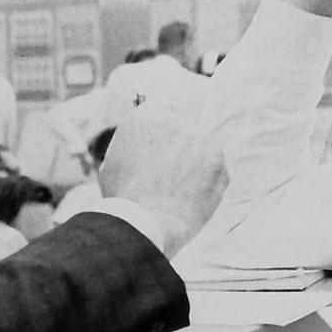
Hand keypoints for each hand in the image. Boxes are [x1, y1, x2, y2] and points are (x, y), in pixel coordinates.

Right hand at [98, 103, 227, 256]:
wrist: (147, 221)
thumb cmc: (124, 197)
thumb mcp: (113, 162)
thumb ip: (131, 145)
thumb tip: (139, 145)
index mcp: (147, 115)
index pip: (164, 110)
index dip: (164, 131)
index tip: (164, 145)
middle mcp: (176, 120)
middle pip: (184, 129)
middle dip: (180, 148)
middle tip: (169, 175)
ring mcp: (201, 138)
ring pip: (201, 148)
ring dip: (194, 165)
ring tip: (177, 191)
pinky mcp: (218, 159)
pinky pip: (215, 168)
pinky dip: (207, 182)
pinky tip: (191, 198)